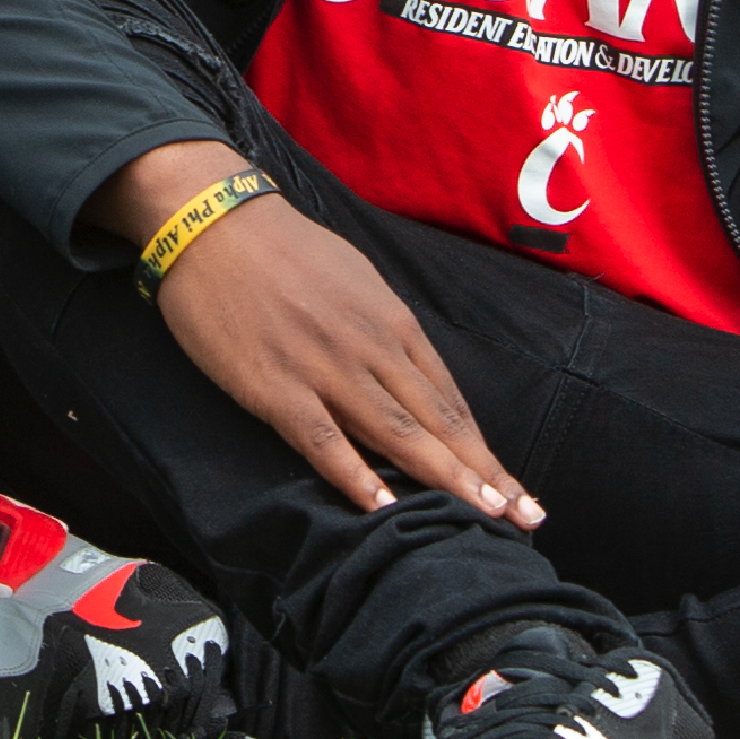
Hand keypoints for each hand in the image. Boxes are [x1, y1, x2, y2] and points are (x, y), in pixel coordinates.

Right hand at [116, 148, 542, 531]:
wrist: (213, 220)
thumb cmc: (282, 249)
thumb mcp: (355, 279)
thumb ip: (384, 329)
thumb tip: (410, 370)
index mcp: (392, 322)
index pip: (450, 400)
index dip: (484, 450)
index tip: (514, 489)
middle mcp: (371, 347)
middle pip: (438, 422)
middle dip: (485, 474)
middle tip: (526, 518)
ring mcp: (324, 367)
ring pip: (395, 433)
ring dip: (443, 477)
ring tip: (480, 516)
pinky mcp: (275, 385)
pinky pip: (321, 438)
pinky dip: (353, 474)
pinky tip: (380, 507)